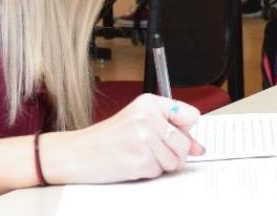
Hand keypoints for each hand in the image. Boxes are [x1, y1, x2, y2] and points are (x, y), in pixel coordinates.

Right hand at [44, 94, 203, 183]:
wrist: (77, 153)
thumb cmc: (107, 138)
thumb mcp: (138, 121)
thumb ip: (170, 129)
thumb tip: (199, 147)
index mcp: (150, 103)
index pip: (191, 115)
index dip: (185, 131)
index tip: (175, 136)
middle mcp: (148, 117)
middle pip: (185, 143)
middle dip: (173, 153)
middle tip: (151, 150)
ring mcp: (144, 139)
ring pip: (174, 161)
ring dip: (159, 164)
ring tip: (138, 155)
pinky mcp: (139, 160)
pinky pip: (159, 172)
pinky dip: (148, 172)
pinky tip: (132, 163)